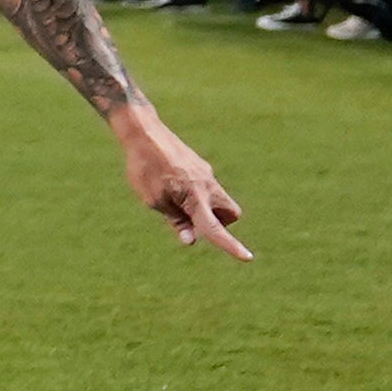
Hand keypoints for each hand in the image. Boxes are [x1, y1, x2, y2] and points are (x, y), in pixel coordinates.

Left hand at [115, 106, 253, 255]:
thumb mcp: (155, 200)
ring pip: (219, 200)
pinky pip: (206, 187)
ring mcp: (206, 174)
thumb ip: (177, 220)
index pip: (215, 227)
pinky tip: (170, 182)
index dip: (230, 245)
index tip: (247, 258)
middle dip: (219, 223)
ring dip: (205, 208)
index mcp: (195, 196)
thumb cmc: (145, 168)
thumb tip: (192, 240)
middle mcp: (208, 185)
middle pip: (230, 214)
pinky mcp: (201, 166)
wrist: (144, 132)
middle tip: (189, 220)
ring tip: (174, 198)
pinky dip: (196, 194)